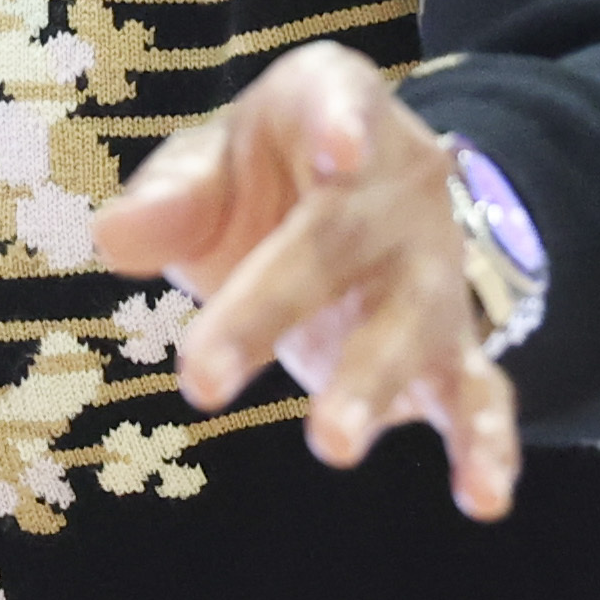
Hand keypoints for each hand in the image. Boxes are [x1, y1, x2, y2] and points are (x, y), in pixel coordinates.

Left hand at [91, 43, 521, 520]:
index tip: (338, 152)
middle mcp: (400, 184)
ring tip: (332, 445)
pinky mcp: (456, 344)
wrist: (362, 197)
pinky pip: (480, 391)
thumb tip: (112, 238)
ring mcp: (434, 267)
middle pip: (339, 240)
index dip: (342, 124)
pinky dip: (487, 443)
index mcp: (335, 108)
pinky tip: (484, 498)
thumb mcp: (214, 165)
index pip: (339, 102)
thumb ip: (172, 198)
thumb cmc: (268, 177)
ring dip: (371, 384)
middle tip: (200, 383)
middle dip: (272, 308)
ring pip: (409, 322)